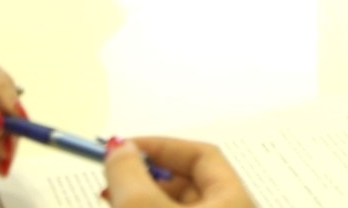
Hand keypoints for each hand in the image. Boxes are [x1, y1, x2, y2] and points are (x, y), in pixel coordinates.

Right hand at [103, 136, 252, 206]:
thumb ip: (129, 174)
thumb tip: (120, 148)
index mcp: (236, 200)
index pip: (202, 155)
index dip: (161, 146)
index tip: (125, 146)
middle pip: (189, 182)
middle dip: (148, 173)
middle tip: (115, 170)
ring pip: (176, 205)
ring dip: (144, 195)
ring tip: (112, 196)